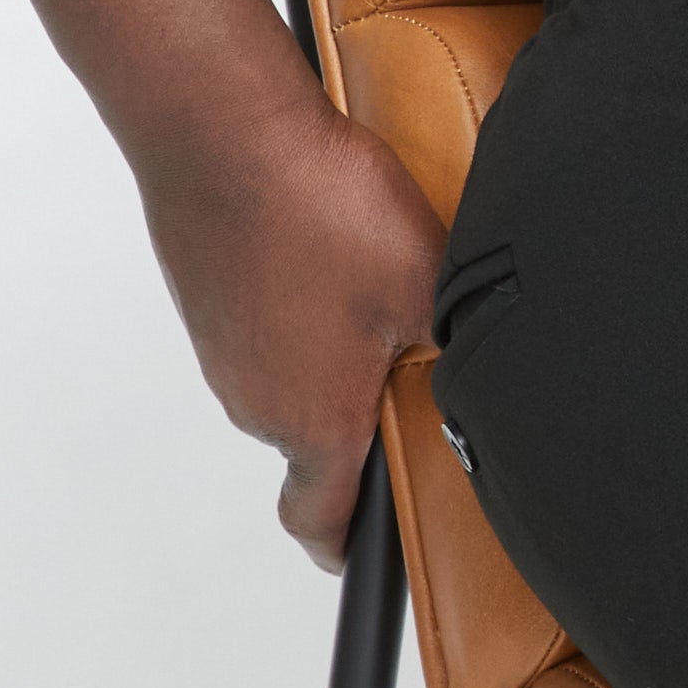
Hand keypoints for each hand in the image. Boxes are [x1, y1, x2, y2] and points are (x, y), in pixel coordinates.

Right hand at [138, 72, 451, 569]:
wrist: (221, 132)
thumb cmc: (320, 210)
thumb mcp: (429, 284)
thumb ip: (455, 347)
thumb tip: (483, 379)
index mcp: (310, 419)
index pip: (318, 519)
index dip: (346, 546)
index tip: (362, 555)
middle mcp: (252, 396)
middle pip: (311, 435)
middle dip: (361, 415)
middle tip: (411, 368)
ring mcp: (220, 343)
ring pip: (285, 368)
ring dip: (329, 346)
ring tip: (374, 287)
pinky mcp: (204, 292)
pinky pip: (259, 317)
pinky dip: (295, 298)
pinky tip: (328, 245)